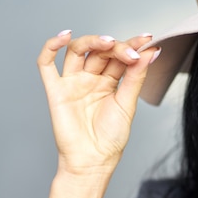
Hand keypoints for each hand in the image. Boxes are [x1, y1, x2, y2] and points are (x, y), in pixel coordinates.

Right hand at [37, 31, 159, 177]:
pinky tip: (63, 36)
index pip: (119, 56)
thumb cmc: (111, 138)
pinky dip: (51, 47)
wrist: (93, 160)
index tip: (148, 40)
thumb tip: (150, 52)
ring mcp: (72, 83)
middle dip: (116, 47)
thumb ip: (136, 77)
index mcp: (109, 82)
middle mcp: (90, 78)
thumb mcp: (128, 104)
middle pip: (100, 51)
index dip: (132, 45)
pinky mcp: (56, 90)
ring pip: (76, 51)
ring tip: (107, 43)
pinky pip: (46, 64)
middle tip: (132, 52)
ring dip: (91, 41)